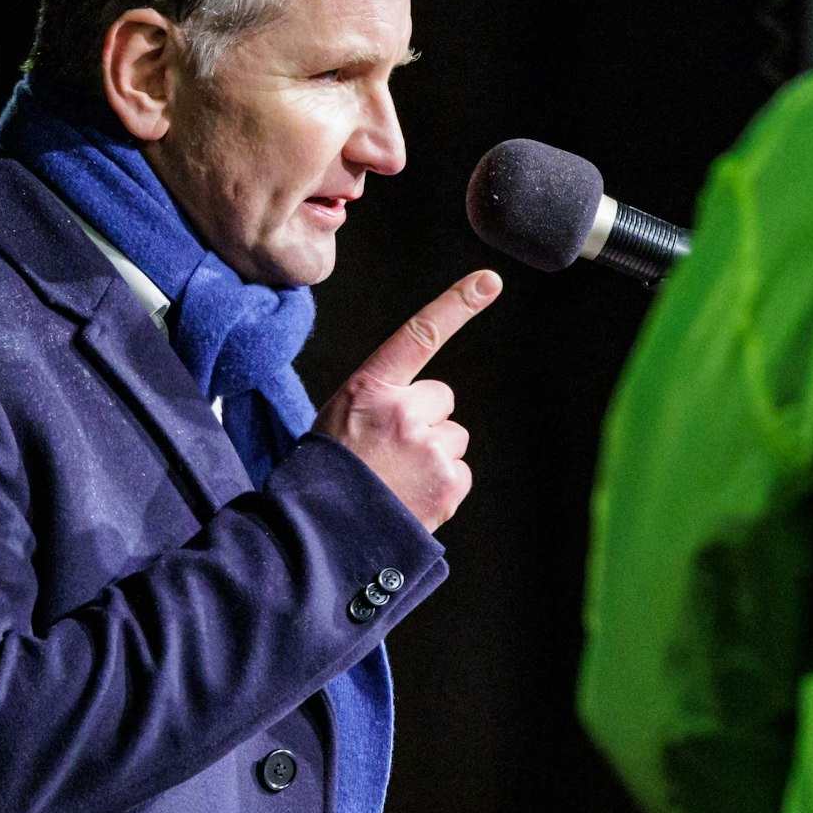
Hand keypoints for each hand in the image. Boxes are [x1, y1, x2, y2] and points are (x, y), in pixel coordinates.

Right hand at [317, 269, 501, 531]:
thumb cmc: (329, 471)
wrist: (320, 532)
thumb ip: (382, 401)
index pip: (419, 335)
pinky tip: (410, 496)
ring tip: (395, 478)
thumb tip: (427, 408)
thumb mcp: (341, 418)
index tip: (491, 280)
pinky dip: (441, 485)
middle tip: (388, 452)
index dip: (457, 304)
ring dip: (433, 455)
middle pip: (441, 400)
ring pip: (452, 437)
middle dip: (424, 422)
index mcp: (370, 387)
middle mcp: (404, 410)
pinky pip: (460, 472)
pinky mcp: (449, 483)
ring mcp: (429, 447)